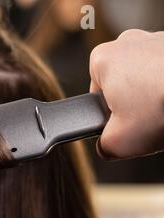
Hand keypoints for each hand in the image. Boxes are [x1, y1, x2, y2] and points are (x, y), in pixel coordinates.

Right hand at [89, 29, 163, 159]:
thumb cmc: (162, 109)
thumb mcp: (117, 144)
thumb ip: (102, 145)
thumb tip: (106, 146)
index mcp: (102, 59)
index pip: (95, 92)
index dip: (108, 112)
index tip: (123, 123)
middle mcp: (127, 41)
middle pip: (120, 81)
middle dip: (131, 100)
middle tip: (144, 120)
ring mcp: (157, 39)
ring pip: (147, 74)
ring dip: (153, 92)